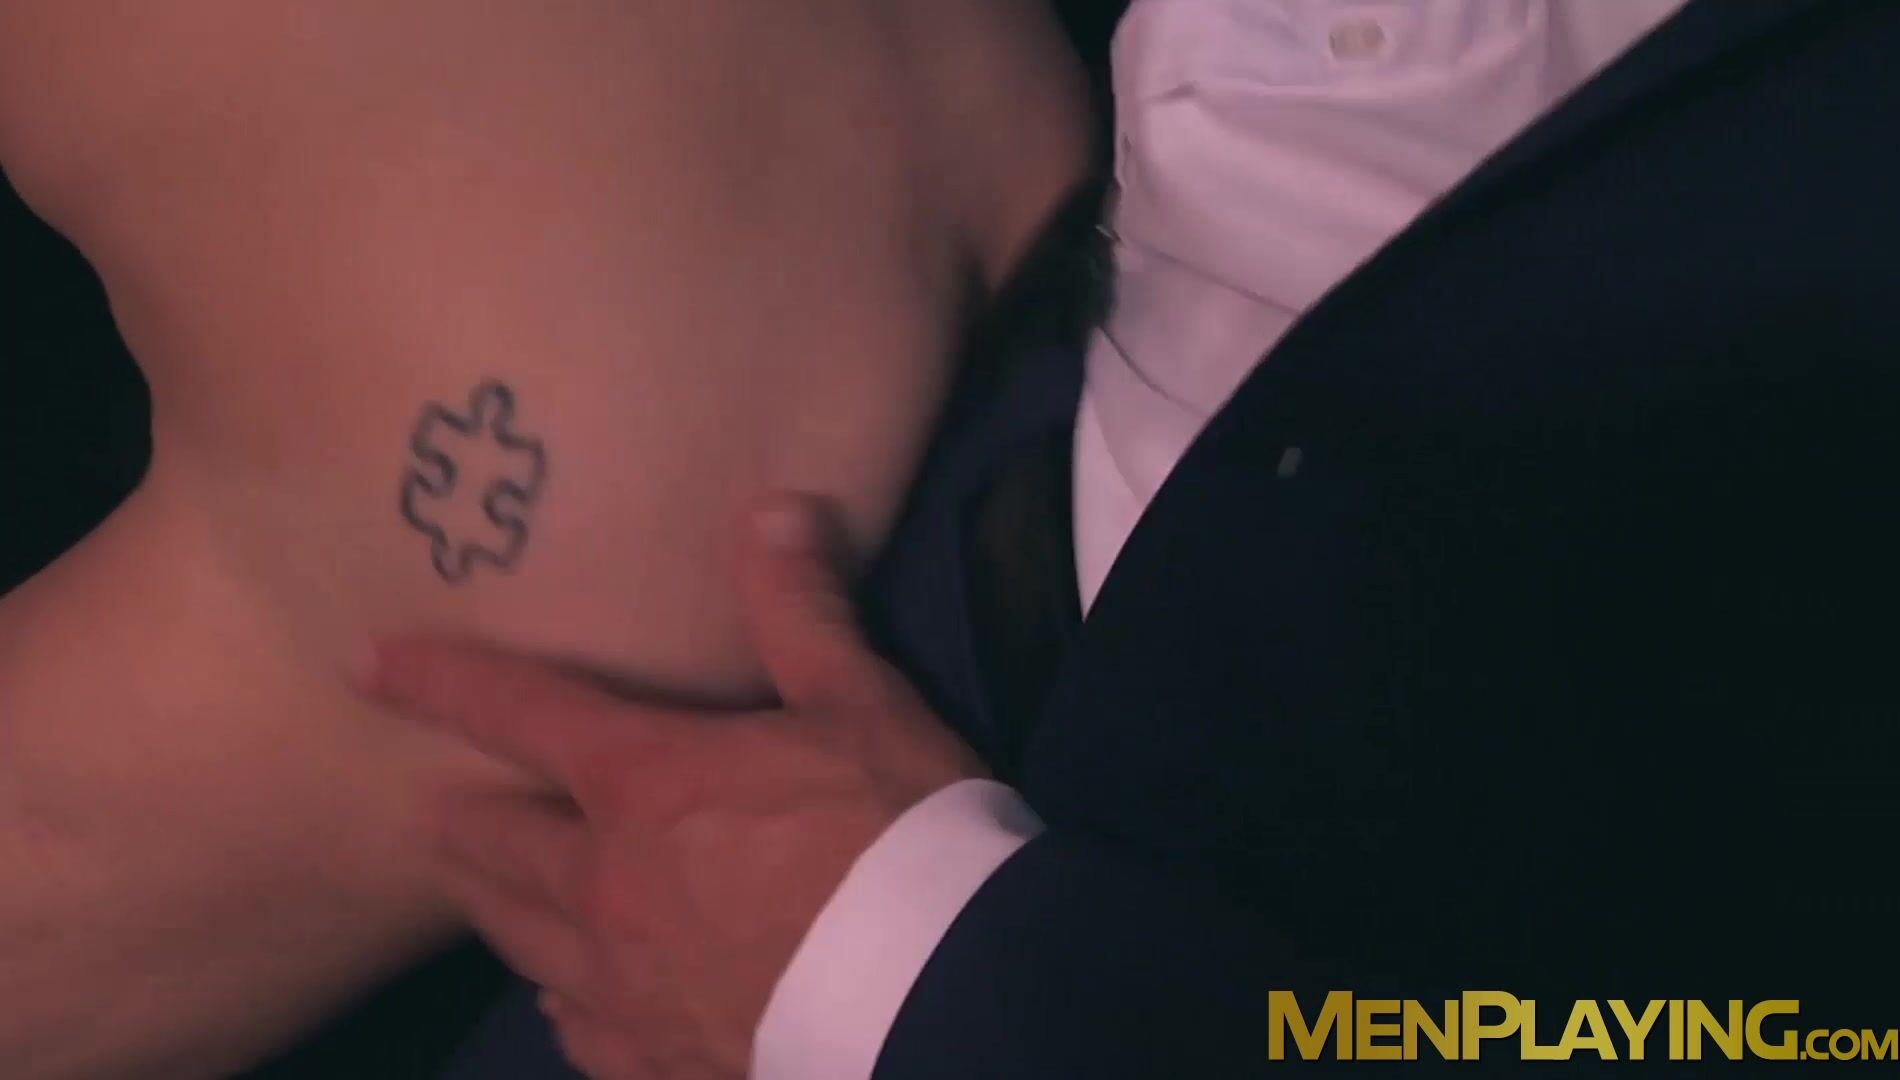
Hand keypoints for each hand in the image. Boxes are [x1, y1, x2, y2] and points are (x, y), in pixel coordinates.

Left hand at [354, 495, 984, 1078]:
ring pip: (524, 940)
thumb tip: (771, 504)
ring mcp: (623, 986)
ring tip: (472, 889)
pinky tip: (562, 1003)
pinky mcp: (657, 1061)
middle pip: (498, 845)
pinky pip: (579, 1031)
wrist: (934, 1000)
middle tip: (426, 807)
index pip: (518, 712)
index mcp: (645, 783)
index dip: (438, 681)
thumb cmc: (894, 832)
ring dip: (490, 903)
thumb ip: (802, 609)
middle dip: (458, 821)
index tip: (366, 665)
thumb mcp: (860, 703)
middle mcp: (606, 885)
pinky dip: (561, 1003)